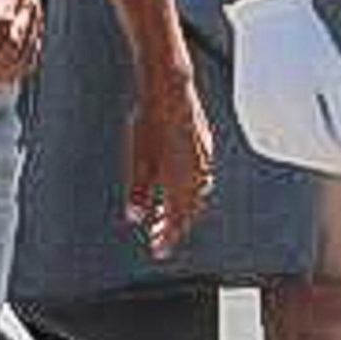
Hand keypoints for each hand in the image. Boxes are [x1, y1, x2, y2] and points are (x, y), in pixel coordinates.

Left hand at [121, 67, 213, 259]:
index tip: (159, 251)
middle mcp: (198, 172)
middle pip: (189, 210)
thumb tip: (135, 216)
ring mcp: (205, 160)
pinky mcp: (205, 149)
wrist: (170, 88)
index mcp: (182, 177)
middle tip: (158, 239)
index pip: (177, 218)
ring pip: (197, 196)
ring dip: (182, 210)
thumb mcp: (138, 158)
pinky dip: (189, 192)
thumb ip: (139, 190)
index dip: (168, 237)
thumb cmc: (151, 120)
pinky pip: (201, 180)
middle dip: (174, 227)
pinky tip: (176, 192)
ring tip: (164, 218)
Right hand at [223, 0, 340, 177]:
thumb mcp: (335, 73)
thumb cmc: (309, 40)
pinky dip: (283, 146)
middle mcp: (271, 108)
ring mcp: (253, 110)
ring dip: (304, 155)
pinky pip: (263, 139)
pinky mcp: (244, 107)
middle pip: (302, 151)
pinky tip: (300, 143)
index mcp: (297, 99)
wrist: (269, 14)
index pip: (323, 145)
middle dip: (326, 158)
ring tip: (325, 150)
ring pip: (281, 149)